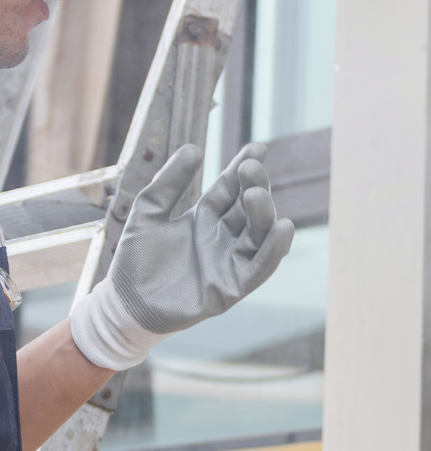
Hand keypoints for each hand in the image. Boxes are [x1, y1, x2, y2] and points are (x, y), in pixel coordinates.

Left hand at [70, 142, 296, 369]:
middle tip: (251, 168)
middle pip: (247, 208)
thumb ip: (169, 182)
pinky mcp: (234, 286)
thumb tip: (194, 148)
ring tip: (256, 194)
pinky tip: (284, 227)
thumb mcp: (147, 212)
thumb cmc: (135, 260)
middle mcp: (223, 237)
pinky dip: (275, 249)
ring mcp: (230, 261)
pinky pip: (262, 266)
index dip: (243, 167)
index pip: (230, 188)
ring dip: (263, 213)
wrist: (126, 304)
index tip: (258, 147)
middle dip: (254, 186)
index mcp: (204, 218)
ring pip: (259, 234)